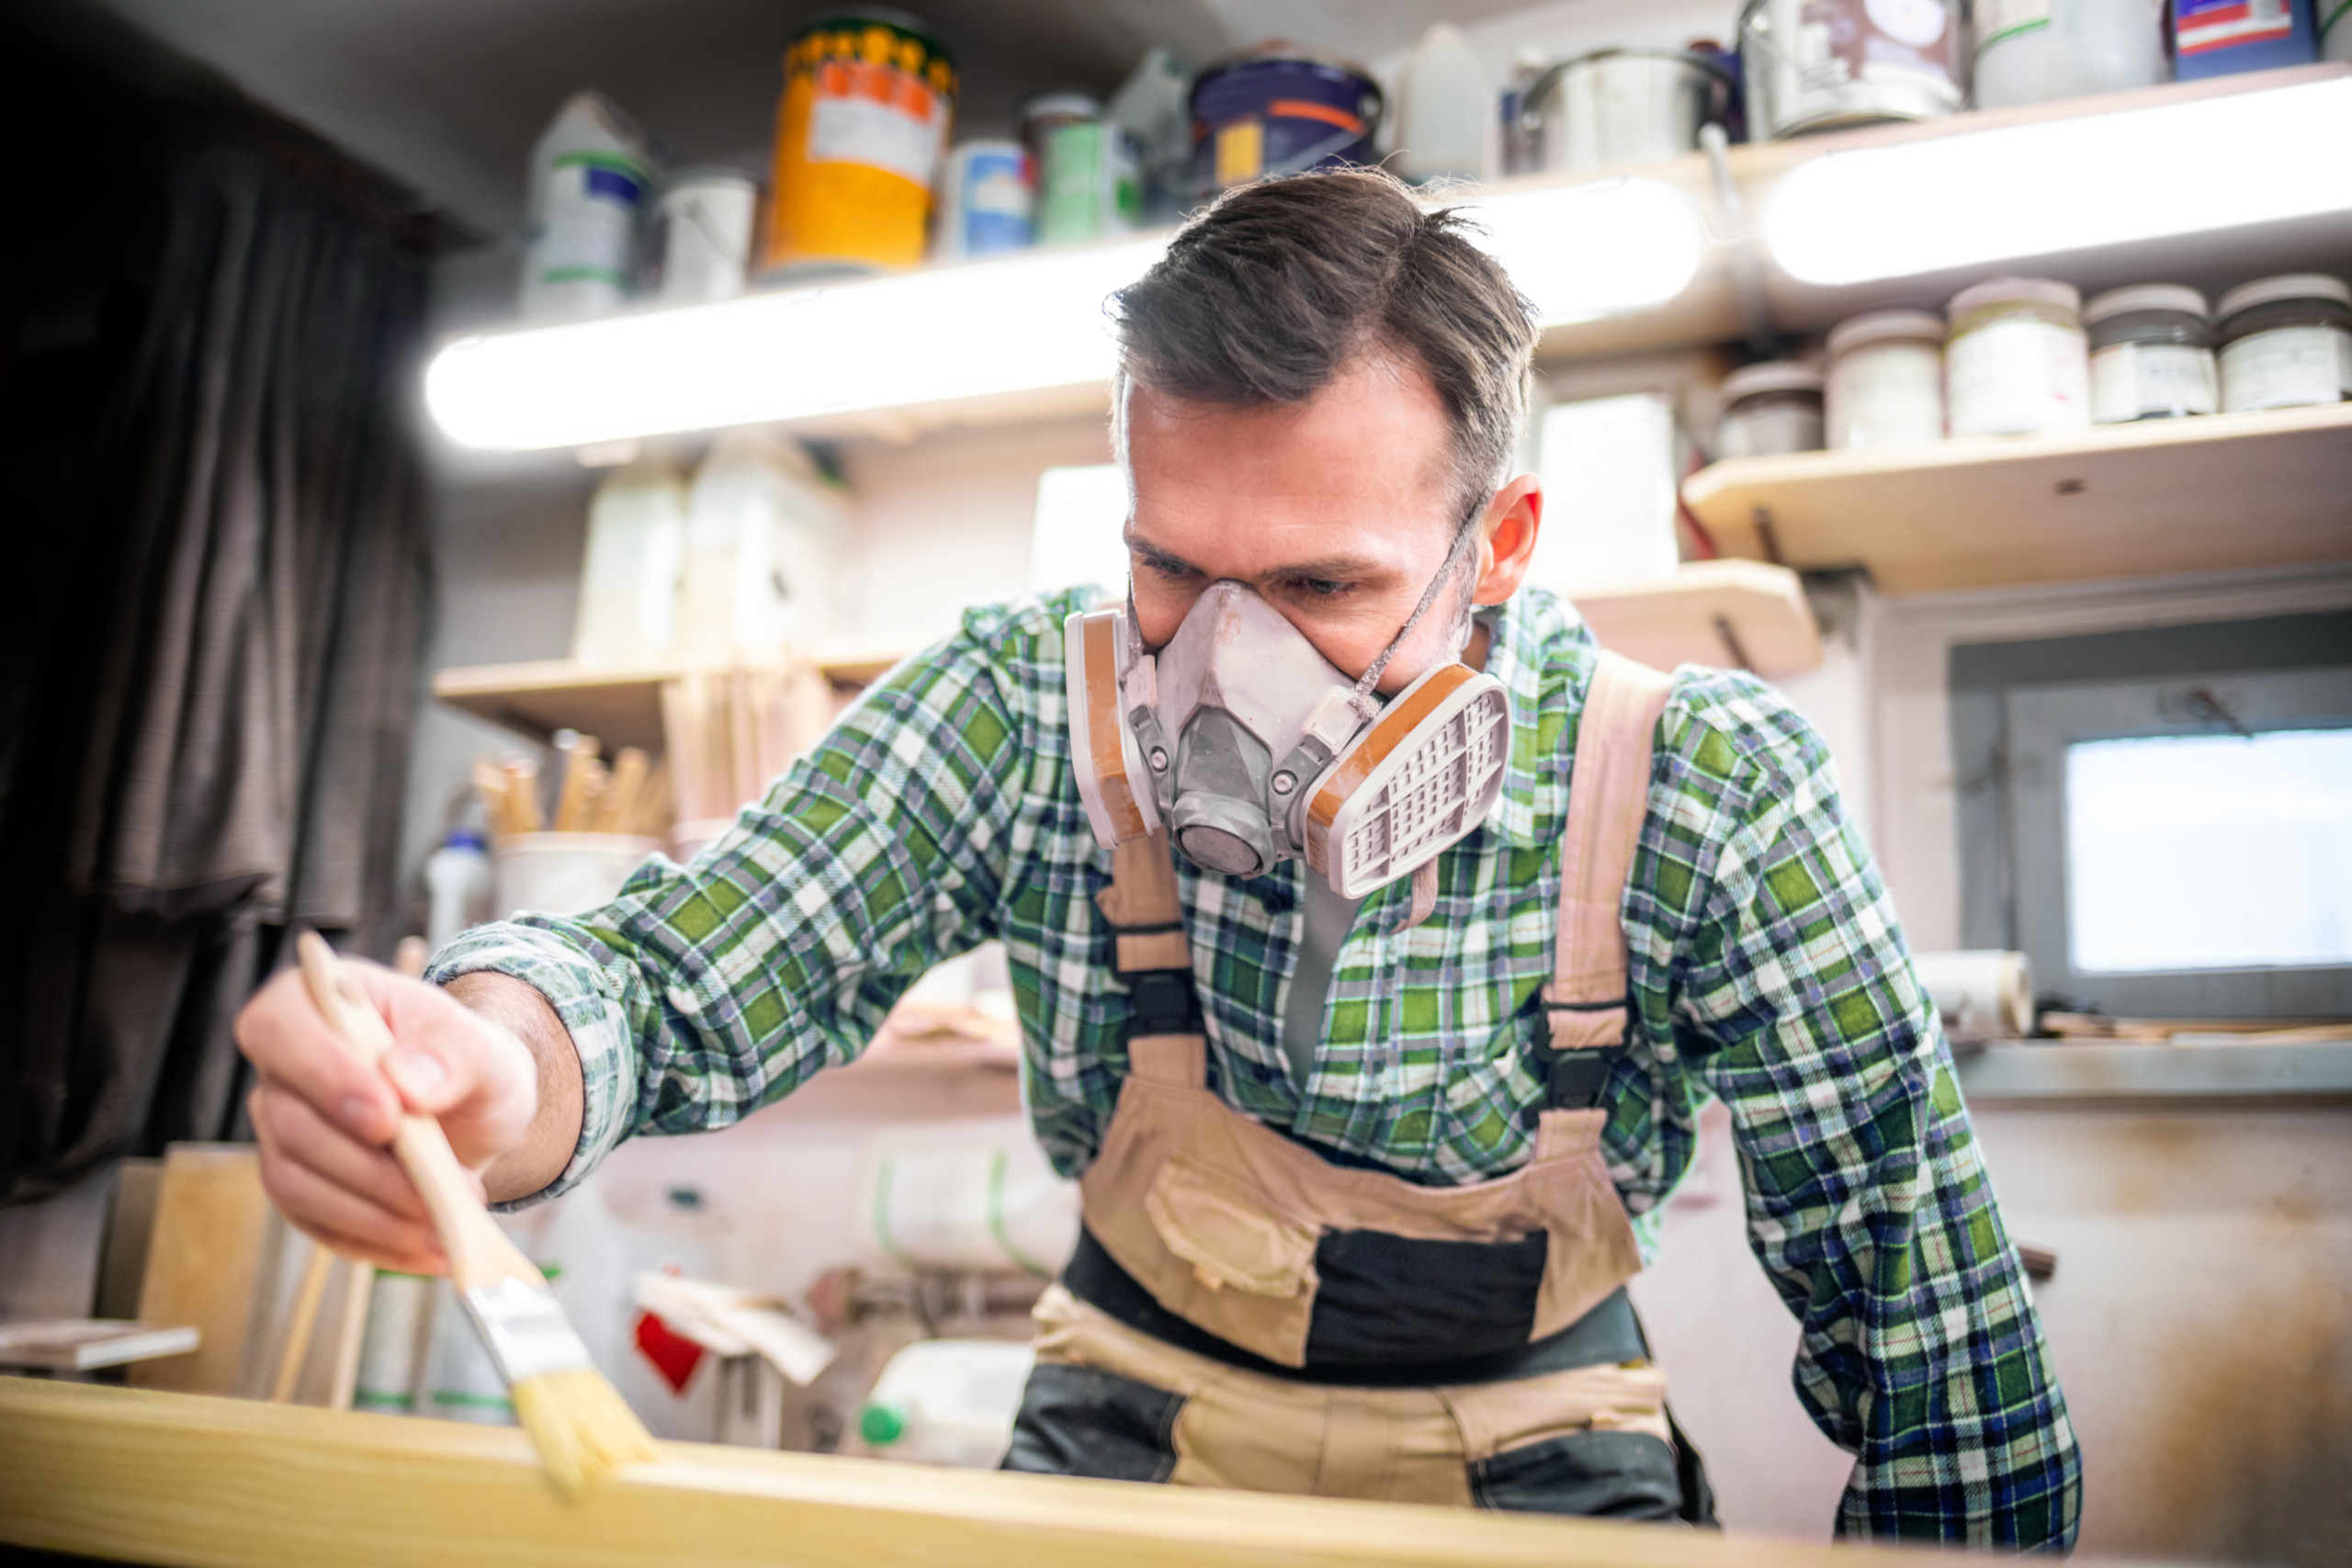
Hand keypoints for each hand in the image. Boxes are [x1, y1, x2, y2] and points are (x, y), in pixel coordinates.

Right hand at [236, 960, 537, 1272]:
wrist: (476, 1107)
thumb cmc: (469, 1063)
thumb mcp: (483, 1047)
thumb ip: (452, 1052)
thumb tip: (409, 1082)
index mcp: (317, 1002)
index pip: (280, 1030)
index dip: (325, 1077)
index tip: (389, 1120)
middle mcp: (284, 1067)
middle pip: (290, 1124)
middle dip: (370, 1168)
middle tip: (444, 1189)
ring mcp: (283, 1130)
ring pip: (295, 1183)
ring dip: (375, 1215)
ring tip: (446, 1226)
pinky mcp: (300, 1185)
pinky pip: (317, 1224)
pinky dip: (375, 1243)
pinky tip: (428, 1249)